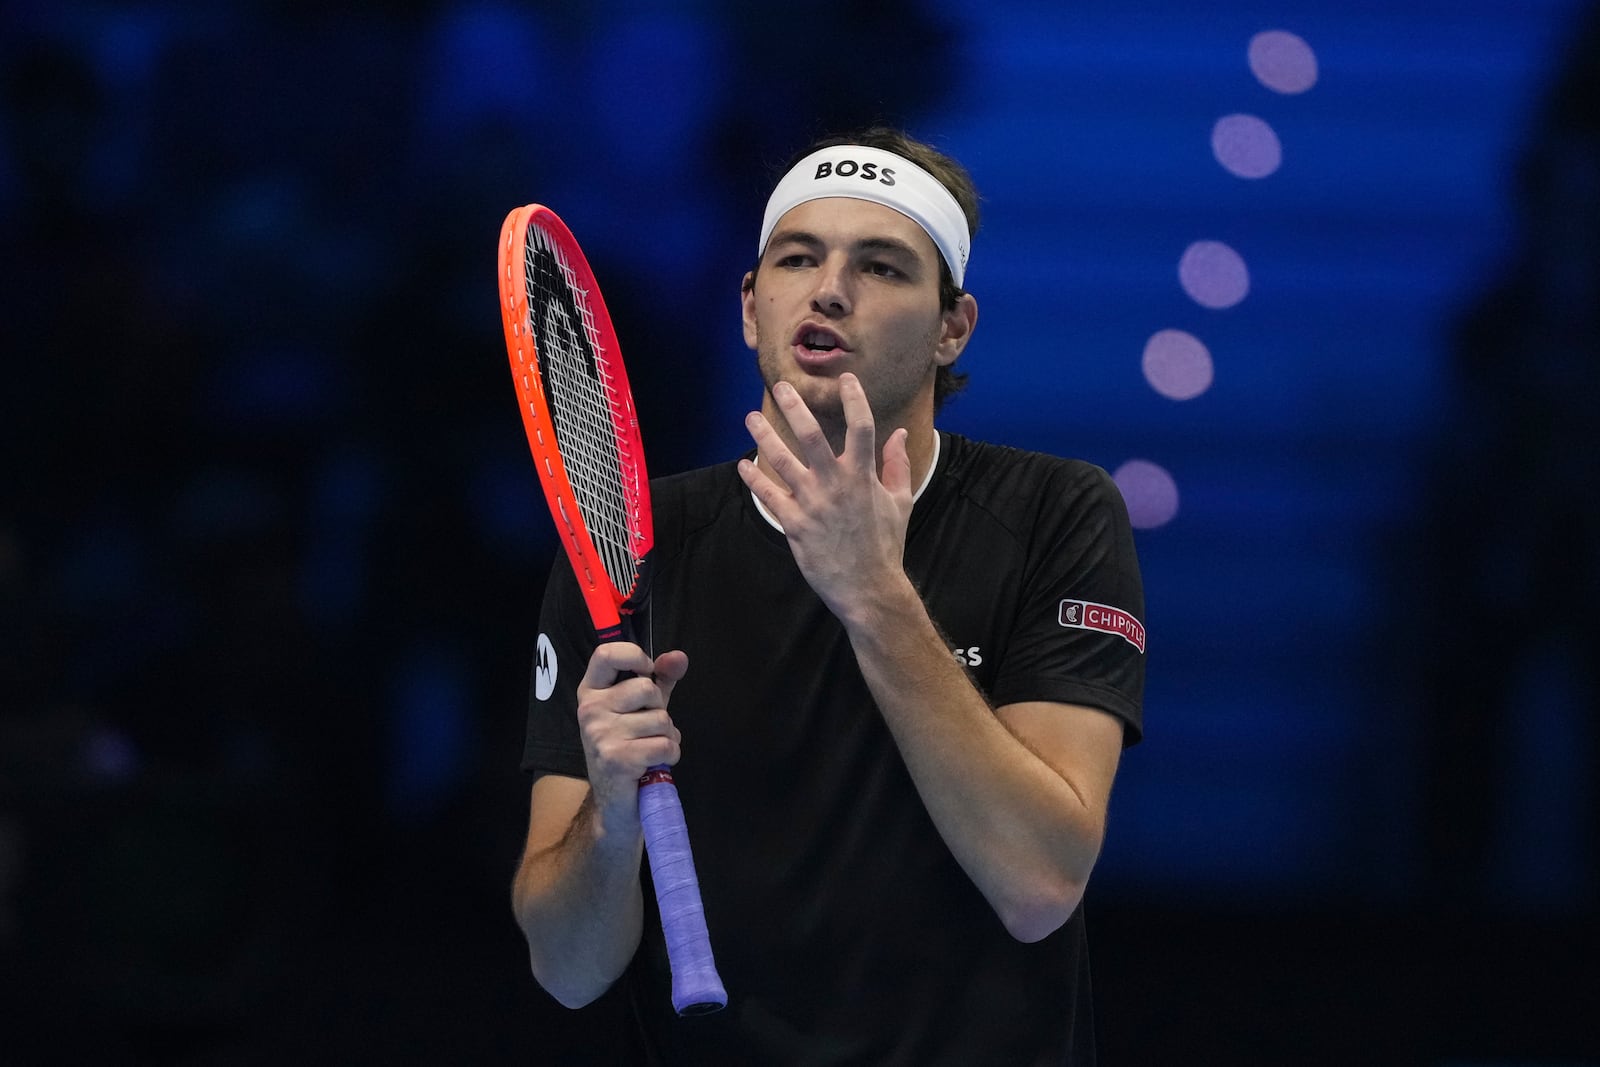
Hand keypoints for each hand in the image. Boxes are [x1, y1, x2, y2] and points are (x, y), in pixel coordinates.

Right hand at [575, 643, 688, 829]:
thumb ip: (660, 680)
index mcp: (591, 691)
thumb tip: (679, 657)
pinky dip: (670, 754)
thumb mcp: (642, 708)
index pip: (606, 654)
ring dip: (667, 735)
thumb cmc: (629, 746)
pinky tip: (656, 762)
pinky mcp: (617, 758)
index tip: (647, 671)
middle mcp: (590, 710)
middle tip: (647, 728)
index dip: (634, 655)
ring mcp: (601, 734)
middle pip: (646, 688)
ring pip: (661, 719)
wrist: (615, 802)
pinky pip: (665, 744)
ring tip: (650, 748)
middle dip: (660, 709)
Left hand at [738, 374, 915, 626]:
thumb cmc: (886, 545)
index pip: (861, 427)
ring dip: (764, 437)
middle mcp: (836, 484)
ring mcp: (812, 504)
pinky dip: (755, 479)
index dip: (854, 399)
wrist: (868, 588)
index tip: (846, 379)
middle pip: (812, 435)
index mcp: (863, 476)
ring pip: (782, 461)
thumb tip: (900, 435)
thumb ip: (897, 466)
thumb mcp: (900, 502)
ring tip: (750, 418)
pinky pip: (770, 496)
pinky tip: (744, 465)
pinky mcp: (795, 524)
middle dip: (795, 407)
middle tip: (781, 387)